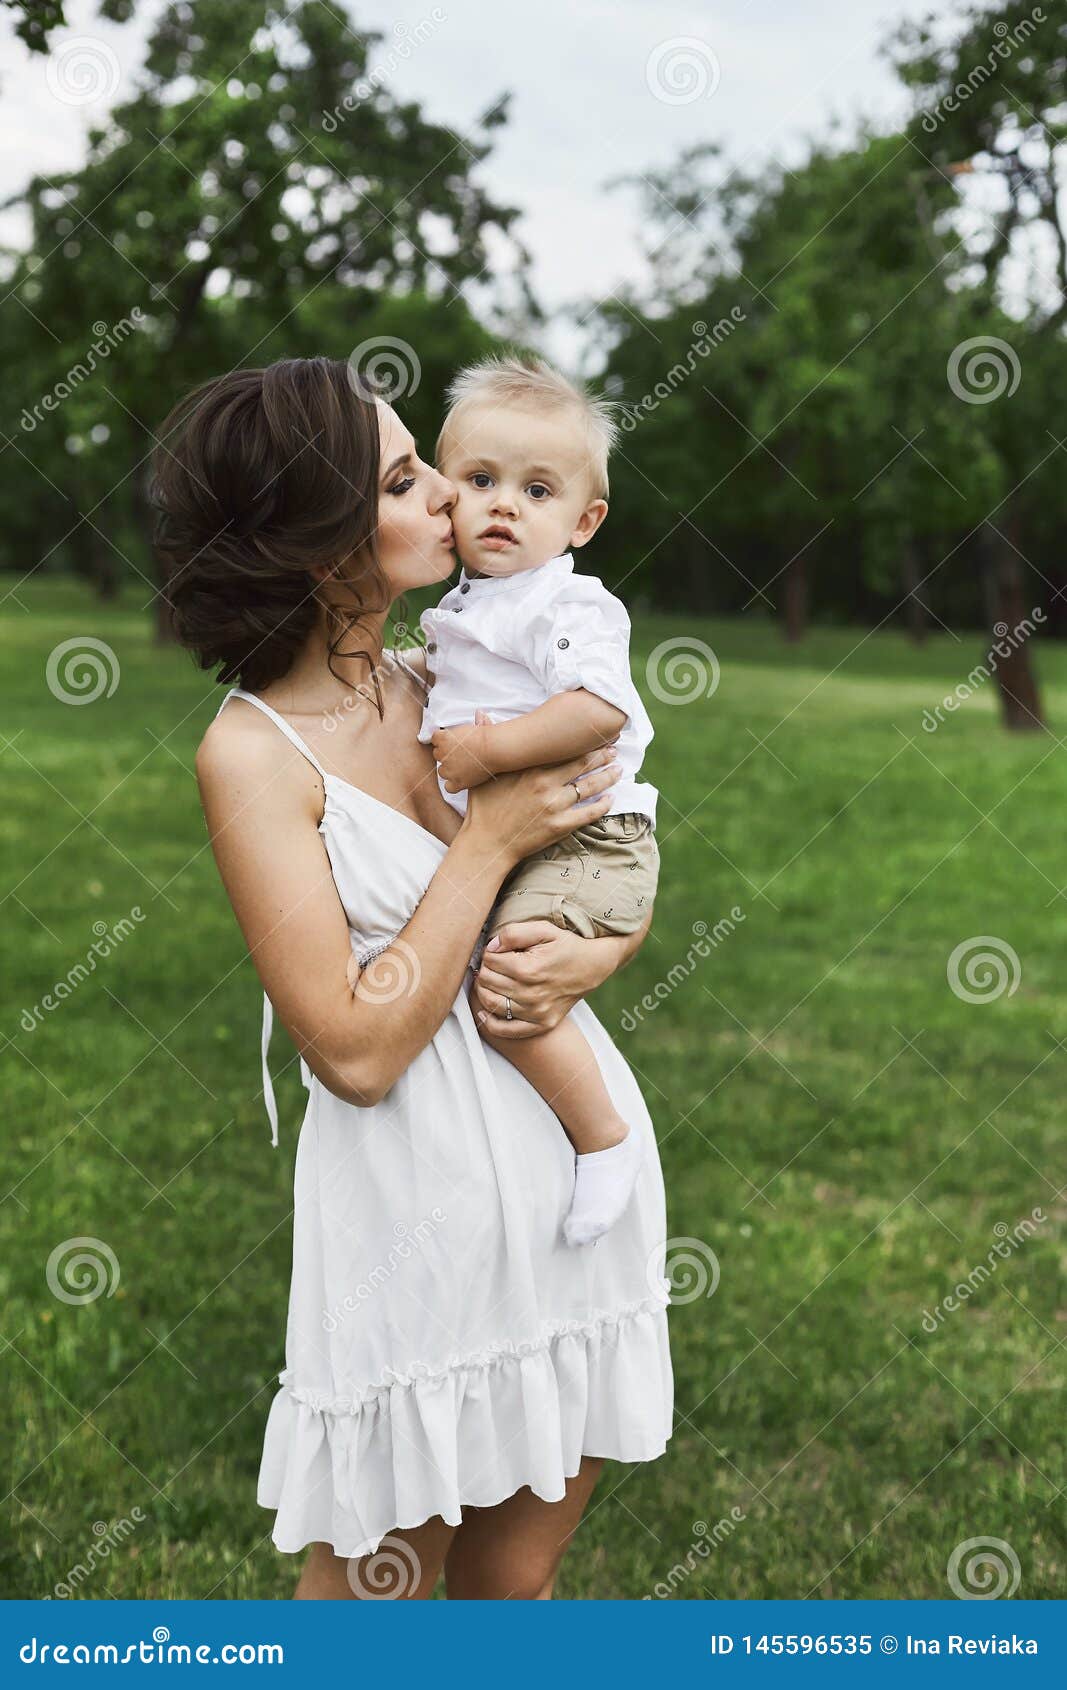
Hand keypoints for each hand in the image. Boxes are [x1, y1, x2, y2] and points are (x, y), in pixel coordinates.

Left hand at [432, 721, 493, 792]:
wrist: (494, 749)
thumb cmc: (488, 736)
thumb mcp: (479, 724)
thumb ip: (475, 721)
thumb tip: (480, 713)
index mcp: (444, 737)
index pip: (435, 739)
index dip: (443, 741)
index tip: (452, 743)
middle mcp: (443, 753)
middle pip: (437, 755)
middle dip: (446, 755)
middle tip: (459, 755)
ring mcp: (449, 769)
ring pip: (442, 771)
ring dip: (449, 770)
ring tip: (462, 767)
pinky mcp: (457, 782)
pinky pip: (448, 787)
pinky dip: (453, 785)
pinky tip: (462, 780)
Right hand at [462, 743, 620, 871]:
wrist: (486, 845)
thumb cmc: (483, 809)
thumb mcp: (482, 773)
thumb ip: (487, 741)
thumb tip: (480, 713)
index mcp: (530, 768)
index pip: (563, 748)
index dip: (583, 740)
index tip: (596, 734)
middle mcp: (545, 784)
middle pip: (583, 764)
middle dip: (602, 755)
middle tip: (614, 749)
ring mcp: (554, 805)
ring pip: (590, 786)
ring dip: (608, 776)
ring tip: (619, 770)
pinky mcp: (560, 826)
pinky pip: (589, 813)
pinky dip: (603, 805)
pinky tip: (611, 799)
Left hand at [470, 920, 627, 1038]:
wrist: (592, 967)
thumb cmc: (566, 946)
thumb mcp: (544, 929)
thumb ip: (514, 933)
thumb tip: (491, 947)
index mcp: (528, 969)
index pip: (489, 961)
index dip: (489, 952)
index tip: (498, 951)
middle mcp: (530, 994)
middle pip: (487, 981)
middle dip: (486, 969)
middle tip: (495, 964)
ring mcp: (536, 1013)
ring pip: (491, 1003)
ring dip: (484, 990)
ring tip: (492, 980)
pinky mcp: (541, 1024)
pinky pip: (506, 1030)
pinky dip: (490, 1022)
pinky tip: (484, 1012)